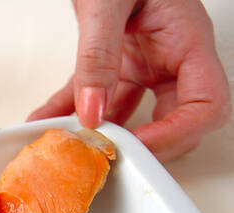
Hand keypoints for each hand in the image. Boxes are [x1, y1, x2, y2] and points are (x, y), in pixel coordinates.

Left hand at [27, 0, 230, 160]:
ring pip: (131, 115)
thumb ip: (98, 55)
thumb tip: (91, 111)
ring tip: (67, 143)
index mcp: (187, 40)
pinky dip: (72, 111)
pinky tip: (48, 120)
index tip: (139, 147)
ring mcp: (145, 63)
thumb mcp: (106, 3)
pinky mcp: (118, 64)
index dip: (177, 135)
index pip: (205, 104)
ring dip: (99, 132)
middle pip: (174, 120)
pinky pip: (97, 96)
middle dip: (141, 144)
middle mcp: (171, 57)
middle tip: (104, 155)